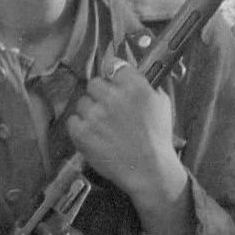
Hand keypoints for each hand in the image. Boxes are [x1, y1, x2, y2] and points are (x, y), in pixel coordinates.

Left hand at [66, 59, 186, 205]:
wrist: (149, 170)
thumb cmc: (158, 138)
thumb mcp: (162, 104)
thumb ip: (146, 86)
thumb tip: (130, 75)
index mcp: (134, 86)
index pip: (113, 64)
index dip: (112, 73)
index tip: (113, 80)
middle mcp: (112, 97)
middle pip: (94, 83)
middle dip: (100, 94)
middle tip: (109, 108)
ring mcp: (94, 115)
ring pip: (82, 102)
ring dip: (90, 112)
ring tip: (102, 127)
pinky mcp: (81, 133)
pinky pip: (72, 121)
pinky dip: (80, 128)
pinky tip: (93, 136)